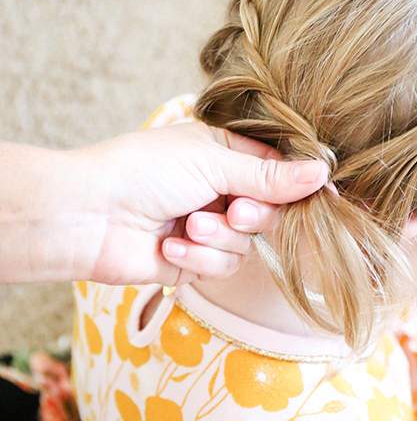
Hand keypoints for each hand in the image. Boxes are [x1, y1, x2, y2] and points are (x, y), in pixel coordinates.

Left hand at [0, 125, 327, 285]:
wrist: (89, 216)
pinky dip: (199, 259)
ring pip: (249, 244)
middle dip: (254, 215)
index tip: (323, 195)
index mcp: (226, 153)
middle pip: (272, 211)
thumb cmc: (143, 171)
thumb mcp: (212, 162)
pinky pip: (223, 267)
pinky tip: (170, 248)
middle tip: (234, 211)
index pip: (281, 170)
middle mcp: (221, 189)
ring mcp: (209, 226)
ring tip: (187, 227)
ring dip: (219, 238)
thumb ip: (269, 174)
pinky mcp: (194, 261)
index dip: (299, 185)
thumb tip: (323, 172)